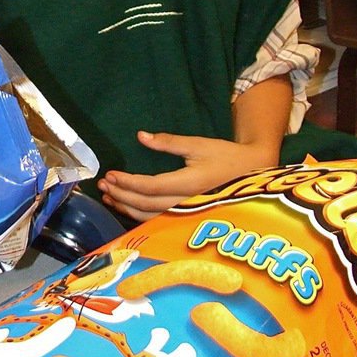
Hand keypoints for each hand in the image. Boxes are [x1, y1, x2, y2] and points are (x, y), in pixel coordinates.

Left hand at [98, 130, 279, 221]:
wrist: (253, 173)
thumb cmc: (226, 157)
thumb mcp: (198, 145)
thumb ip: (169, 142)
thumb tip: (141, 136)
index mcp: (188, 184)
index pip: (150, 186)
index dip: (127, 182)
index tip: (111, 174)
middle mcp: (185, 203)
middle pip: (145, 205)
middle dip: (121, 195)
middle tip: (103, 184)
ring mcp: (186, 214)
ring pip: (150, 217)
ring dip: (126, 207)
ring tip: (109, 196)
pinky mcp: (186, 217)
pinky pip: (157, 219)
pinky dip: (138, 214)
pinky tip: (127, 206)